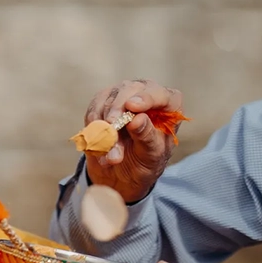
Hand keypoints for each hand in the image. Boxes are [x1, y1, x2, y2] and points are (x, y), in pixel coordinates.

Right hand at [83, 79, 183, 202]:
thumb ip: (146, 137)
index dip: (147, 97)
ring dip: (105, 126)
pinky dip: (93, 127)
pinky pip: (94, 109)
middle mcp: (146, 94)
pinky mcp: (103, 103)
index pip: (160, 94)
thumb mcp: (151, 155)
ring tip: (110, 154)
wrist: (122, 172)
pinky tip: (100, 145)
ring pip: (108, 100)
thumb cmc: (144, 162)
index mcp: (168, 105)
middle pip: (130, 90)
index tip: (132, 106)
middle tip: (110, 127)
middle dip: (117, 110)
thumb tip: (137, 119)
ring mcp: (123, 96)